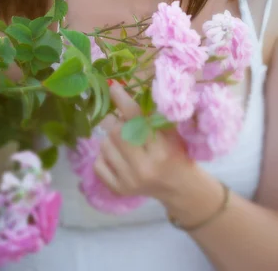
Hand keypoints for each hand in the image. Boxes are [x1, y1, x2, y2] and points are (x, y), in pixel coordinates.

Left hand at [93, 81, 194, 204]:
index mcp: (161, 150)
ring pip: (105, 146)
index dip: (122, 101)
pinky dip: (104, 155)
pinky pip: (98, 164)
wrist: (179, 188)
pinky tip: (117, 155)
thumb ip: (151, 116)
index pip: (135, 120)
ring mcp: (129, 181)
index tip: (113, 87)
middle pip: (115, 132)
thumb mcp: (171, 132)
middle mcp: (144, 167)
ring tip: (121, 138)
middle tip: (116, 116)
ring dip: (110, 137)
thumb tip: (125, 92)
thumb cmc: (177, 153)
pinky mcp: (118, 189)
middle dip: (113, 119)